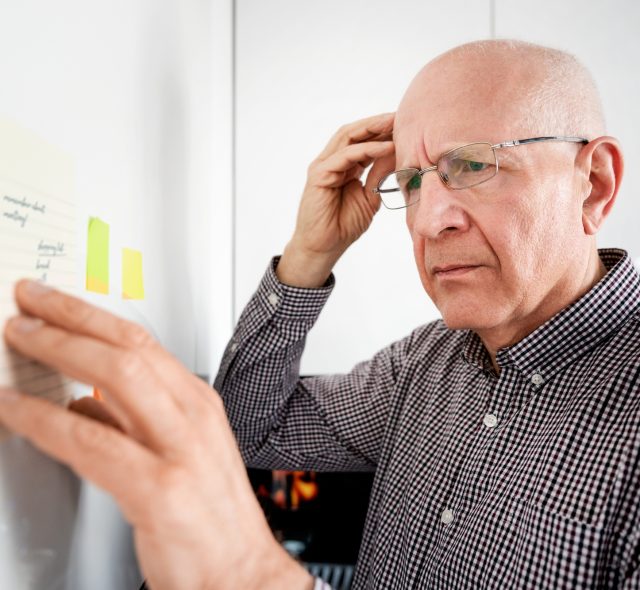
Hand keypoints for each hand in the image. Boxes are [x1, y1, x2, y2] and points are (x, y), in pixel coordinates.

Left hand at [0, 280, 311, 589]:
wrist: (240, 572)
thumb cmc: (209, 514)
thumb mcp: (179, 451)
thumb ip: (130, 422)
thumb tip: (81, 401)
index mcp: (198, 402)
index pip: (141, 342)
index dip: (91, 315)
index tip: (55, 301)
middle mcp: (193, 416)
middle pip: (128, 347)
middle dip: (71, 318)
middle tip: (27, 303)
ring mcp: (180, 449)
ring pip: (114, 377)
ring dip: (58, 351)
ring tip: (19, 339)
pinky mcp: (160, 489)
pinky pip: (91, 442)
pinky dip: (45, 419)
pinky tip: (17, 410)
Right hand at [277, 113, 394, 287]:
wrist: (324, 247)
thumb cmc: (343, 225)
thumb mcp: (370, 196)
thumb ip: (380, 174)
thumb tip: (398, 152)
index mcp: (344, 166)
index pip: (363, 140)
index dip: (383, 131)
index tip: (406, 124)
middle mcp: (332, 162)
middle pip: (355, 133)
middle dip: (378, 123)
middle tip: (402, 115)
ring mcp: (323, 167)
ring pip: (348, 138)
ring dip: (373, 129)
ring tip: (395, 123)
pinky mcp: (319, 175)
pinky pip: (345, 156)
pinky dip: (366, 150)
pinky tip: (386, 147)